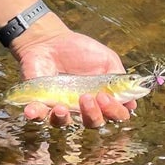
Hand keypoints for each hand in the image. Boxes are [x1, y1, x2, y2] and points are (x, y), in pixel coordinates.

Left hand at [12, 19, 130, 128]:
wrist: (50, 40)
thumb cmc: (80, 51)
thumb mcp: (107, 59)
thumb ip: (119, 79)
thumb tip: (132, 102)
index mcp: (101, 100)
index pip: (114, 115)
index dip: (114, 111)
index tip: (106, 96)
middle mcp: (82, 108)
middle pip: (93, 123)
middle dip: (93, 114)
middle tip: (87, 97)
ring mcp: (61, 108)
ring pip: (65, 124)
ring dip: (65, 117)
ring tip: (61, 106)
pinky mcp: (40, 104)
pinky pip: (38, 116)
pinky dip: (35, 115)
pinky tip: (32, 110)